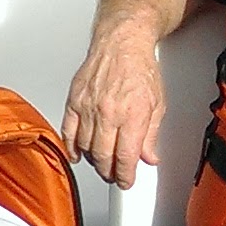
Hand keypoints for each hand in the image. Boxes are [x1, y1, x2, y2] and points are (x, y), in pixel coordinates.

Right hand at [60, 26, 164, 187]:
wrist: (121, 44)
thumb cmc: (140, 69)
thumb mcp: (157, 104)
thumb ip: (152, 134)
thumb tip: (149, 156)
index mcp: (133, 116)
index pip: (126, 157)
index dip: (125, 175)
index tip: (126, 181)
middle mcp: (109, 114)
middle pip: (104, 156)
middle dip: (109, 172)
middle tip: (113, 176)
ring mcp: (88, 108)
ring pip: (86, 147)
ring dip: (93, 161)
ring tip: (100, 164)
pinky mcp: (74, 101)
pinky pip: (68, 131)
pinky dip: (72, 147)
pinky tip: (77, 154)